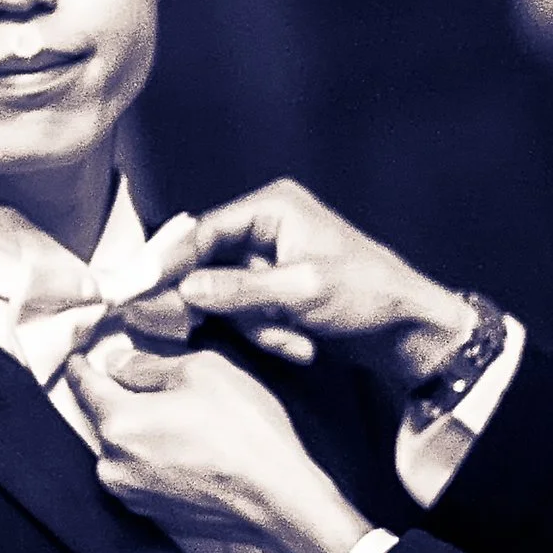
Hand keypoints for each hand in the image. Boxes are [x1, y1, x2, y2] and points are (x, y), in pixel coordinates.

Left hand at [65, 347, 371, 552]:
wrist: (280, 502)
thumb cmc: (245, 432)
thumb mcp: (202, 371)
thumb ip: (148, 364)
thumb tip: (118, 363)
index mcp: (118, 423)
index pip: (83, 386)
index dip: (81, 366)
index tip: (78, 357)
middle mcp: (113, 465)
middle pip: (104, 419)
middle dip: (123, 399)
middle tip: (157, 386)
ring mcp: (132, 495)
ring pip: (124, 449)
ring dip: (142, 432)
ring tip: (185, 422)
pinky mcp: (153, 515)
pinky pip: (142, 475)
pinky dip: (157, 459)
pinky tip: (190, 450)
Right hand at [153, 177, 473, 391]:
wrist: (411, 330)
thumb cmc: (366, 296)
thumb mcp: (300, 292)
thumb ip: (238, 291)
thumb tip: (183, 290)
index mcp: (273, 208)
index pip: (204, 231)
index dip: (171, 262)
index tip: (141, 291)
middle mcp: (268, 226)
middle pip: (211, 266)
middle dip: (230, 307)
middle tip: (228, 329)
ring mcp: (272, 260)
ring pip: (228, 297)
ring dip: (256, 326)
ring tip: (295, 341)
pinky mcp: (277, 289)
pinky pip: (248, 312)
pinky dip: (270, 332)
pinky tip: (302, 344)